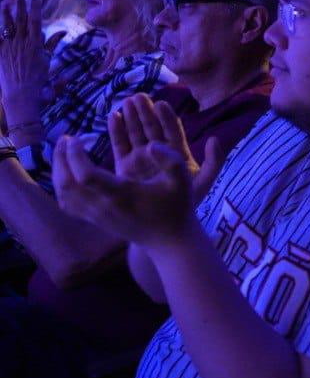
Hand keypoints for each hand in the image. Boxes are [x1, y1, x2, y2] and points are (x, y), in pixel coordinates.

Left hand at [0, 0, 52, 110]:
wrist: (22, 95)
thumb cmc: (38, 80)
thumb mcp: (48, 60)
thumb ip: (52, 44)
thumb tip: (62, 31)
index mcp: (35, 44)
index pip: (36, 21)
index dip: (35, 8)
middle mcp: (22, 43)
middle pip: (21, 20)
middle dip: (20, 5)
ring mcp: (9, 48)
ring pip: (7, 26)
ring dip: (6, 13)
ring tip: (5, 2)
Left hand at [53, 95, 229, 246]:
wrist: (168, 240)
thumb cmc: (176, 207)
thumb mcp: (182, 179)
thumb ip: (171, 158)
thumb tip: (151, 144)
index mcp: (122, 194)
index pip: (85, 175)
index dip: (75, 155)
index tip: (78, 137)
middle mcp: (103, 206)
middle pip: (67, 183)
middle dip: (61, 158)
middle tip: (66, 139)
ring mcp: (97, 215)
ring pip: (63, 194)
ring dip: (59, 171)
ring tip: (64, 152)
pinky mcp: (95, 220)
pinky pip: (68, 204)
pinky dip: (61, 187)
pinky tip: (67, 174)